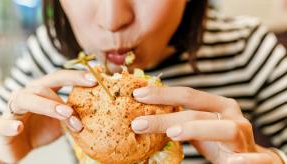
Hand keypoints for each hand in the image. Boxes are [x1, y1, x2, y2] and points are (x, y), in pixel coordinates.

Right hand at [0, 70, 96, 162]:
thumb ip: (74, 113)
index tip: (95, 79)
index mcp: (42, 90)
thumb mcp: (61, 121)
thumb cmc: (40, 128)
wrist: (16, 146)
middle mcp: (27, 94)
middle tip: (78, 106)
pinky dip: (11, 125)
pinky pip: (4, 123)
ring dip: (47, 106)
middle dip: (62, 94)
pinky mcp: (2, 126)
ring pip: (26, 100)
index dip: (76, 76)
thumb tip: (99, 108)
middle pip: (43, 86)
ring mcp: (13, 109)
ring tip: (65, 114)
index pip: (59, 77)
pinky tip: (18, 128)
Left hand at [131, 86, 282, 163]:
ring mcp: (245, 135)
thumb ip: (178, 120)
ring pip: (226, 129)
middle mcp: (231, 115)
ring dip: (198, 130)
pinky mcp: (258, 157)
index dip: (162, 94)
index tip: (136, 95)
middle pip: (198, 112)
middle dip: (166, 117)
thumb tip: (142, 117)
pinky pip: (256, 158)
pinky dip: (247, 160)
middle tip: (138, 123)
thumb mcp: (196, 127)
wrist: (249, 158)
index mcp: (217, 105)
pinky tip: (232, 163)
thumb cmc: (217, 140)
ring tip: (172, 134)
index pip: (187, 95)